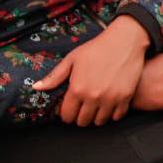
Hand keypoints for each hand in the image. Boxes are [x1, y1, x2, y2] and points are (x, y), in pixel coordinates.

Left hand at [35, 17, 149, 125]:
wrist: (124, 41)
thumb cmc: (96, 48)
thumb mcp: (72, 59)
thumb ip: (54, 77)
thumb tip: (36, 88)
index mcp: (77, 89)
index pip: (67, 116)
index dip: (66, 114)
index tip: (70, 108)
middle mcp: (93, 97)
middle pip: (82, 122)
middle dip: (80, 117)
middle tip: (83, 107)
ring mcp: (111, 98)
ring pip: (99, 122)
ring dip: (96, 116)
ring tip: (96, 106)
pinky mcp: (125, 97)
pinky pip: (117, 117)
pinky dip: (112, 114)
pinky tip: (109, 105)